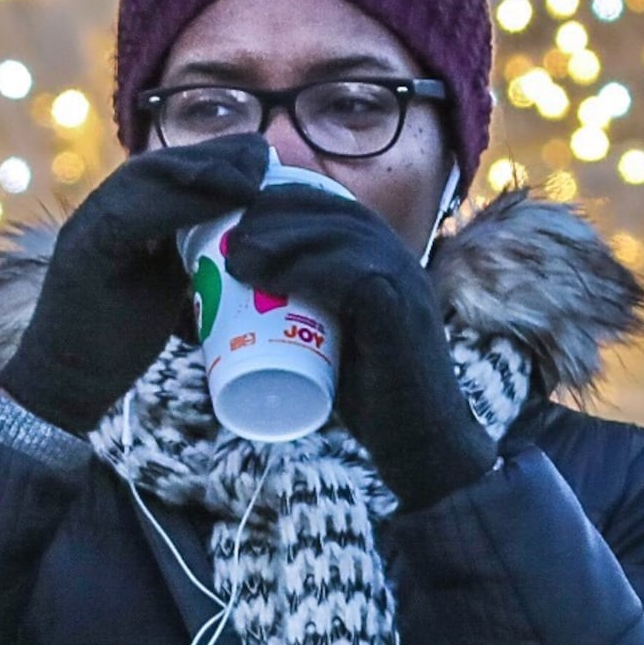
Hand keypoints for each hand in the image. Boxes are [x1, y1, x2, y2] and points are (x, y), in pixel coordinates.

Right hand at [0, 135, 272, 433]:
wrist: (65, 381)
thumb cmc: (115, 338)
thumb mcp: (158, 283)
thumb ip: (183, 252)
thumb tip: (238, 233)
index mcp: (114, 214)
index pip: (165, 167)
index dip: (212, 154)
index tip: (259, 156)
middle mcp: (96, 211)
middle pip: (158, 165)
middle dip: (214, 157)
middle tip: (263, 160)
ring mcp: (86, 229)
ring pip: (145, 179)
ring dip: (202, 175)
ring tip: (250, 182)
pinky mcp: (84, 254)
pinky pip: (131, 215)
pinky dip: (178, 206)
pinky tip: (217, 207)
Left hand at [221, 186, 499, 508]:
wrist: (419, 442)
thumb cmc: (369, 394)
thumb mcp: (331, 338)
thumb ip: (303, 311)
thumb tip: (231, 299)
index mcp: (384, 258)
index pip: (332, 205)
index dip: (280, 202)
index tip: (230, 222)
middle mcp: (399, 259)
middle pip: (331, 212)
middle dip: (273, 214)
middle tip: (224, 241)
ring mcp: (403, 284)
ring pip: (338, 238)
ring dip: (280, 240)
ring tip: (233, 259)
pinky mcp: (399, 315)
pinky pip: (352, 276)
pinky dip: (306, 270)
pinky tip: (267, 275)